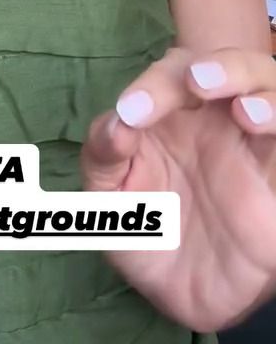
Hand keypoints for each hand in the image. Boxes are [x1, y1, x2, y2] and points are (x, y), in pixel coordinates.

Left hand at [80, 46, 275, 332]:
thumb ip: (104, 155)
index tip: (132, 115)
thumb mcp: (109, 199)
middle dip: (223, 66)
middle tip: (197, 82)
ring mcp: (254, 153)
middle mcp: (219, 122)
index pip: (175, 72)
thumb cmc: (146, 230)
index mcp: (175, 112)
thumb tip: (118, 123)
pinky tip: (261, 132)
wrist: (180, 296)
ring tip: (243, 112)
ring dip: (264, 94)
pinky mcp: (275, 186)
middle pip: (239, 69)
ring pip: (273, 96)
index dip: (156, 83)